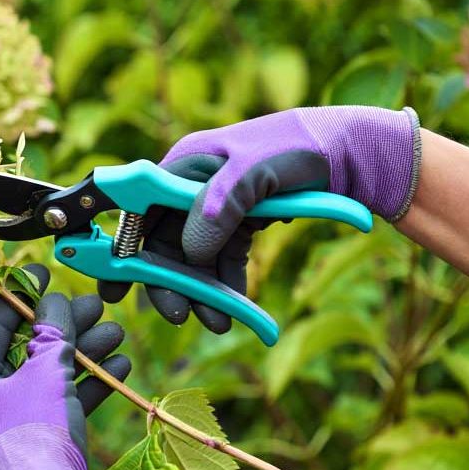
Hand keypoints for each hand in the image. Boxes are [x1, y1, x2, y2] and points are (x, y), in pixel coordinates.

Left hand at [0, 264, 130, 469]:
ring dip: (84, 350)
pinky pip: (63, 398)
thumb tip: (55, 300)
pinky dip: (89, 382)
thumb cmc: (34, 431)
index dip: (20, 292)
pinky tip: (119, 365)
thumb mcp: (44, 372)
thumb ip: (52, 330)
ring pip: (49, 370)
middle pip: (25, 343)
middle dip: (65, 323)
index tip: (46, 272)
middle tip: (95, 303)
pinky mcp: (40, 433)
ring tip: (117, 332)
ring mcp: (13, 414)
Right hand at [100, 106, 420, 332]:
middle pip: (162, 241)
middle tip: (176, 314)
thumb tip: (190, 251)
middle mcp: (191, 187)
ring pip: (191, 258)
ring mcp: (215, 208)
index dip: (122, 247)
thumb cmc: (299, 147)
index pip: (137, 209)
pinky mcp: (239, 224)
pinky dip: (225, 287)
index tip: (116, 284)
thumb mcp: (256, 170)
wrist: (353, 154)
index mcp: (182, 166)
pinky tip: (236, 310)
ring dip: (199, 292)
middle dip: (167, 281)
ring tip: (216, 322)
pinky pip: (220, 262)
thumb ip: (219, 205)